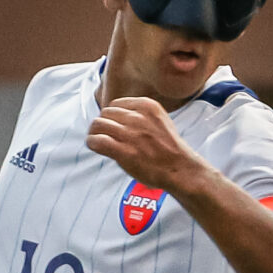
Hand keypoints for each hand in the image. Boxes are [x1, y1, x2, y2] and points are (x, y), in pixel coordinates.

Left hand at [87, 97, 205, 193]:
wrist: (180, 168)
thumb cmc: (170, 149)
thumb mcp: (160, 121)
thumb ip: (141, 115)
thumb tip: (118, 117)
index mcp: (147, 106)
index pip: (117, 104)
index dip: (113, 116)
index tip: (114, 126)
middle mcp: (137, 117)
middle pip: (105, 113)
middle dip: (104, 123)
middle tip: (105, 135)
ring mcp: (130, 134)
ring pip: (98, 124)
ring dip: (94, 132)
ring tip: (97, 141)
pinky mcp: (123, 150)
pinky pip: (97, 140)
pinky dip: (92, 143)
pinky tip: (95, 147)